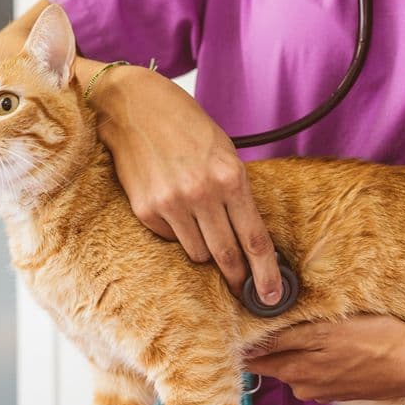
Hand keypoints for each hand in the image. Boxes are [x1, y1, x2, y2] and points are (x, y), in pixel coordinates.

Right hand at [89, 64, 281, 302]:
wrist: (134, 107)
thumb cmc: (184, 125)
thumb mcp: (223, 152)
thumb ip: (236, 192)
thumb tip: (246, 238)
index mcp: (231, 177)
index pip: (255, 239)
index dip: (266, 273)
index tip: (270, 297)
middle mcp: (202, 194)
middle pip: (227, 255)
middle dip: (236, 277)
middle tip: (241, 289)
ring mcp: (171, 204)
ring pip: (197, 253)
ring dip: (203, 249)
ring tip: (196, 223)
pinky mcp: (146, 210)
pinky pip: (170, 238)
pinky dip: (175, 231)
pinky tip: (170, 204)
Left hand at [246, 315, 404, 401]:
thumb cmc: (375, 341)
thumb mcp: (325, 331)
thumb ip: (285, 339)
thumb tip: (249, 344)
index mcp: (295, 372)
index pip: (254, 362)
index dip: (242, 346)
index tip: (231, 331)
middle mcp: (304, 388)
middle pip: (273, 365)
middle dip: (263, 348)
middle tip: (258, 323)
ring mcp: (324, 391)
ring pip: (295, 368)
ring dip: (291, 352)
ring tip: (294, 329)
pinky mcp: (342, 390)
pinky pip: (316, 373)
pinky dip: (314, 359)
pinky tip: (324, 346)